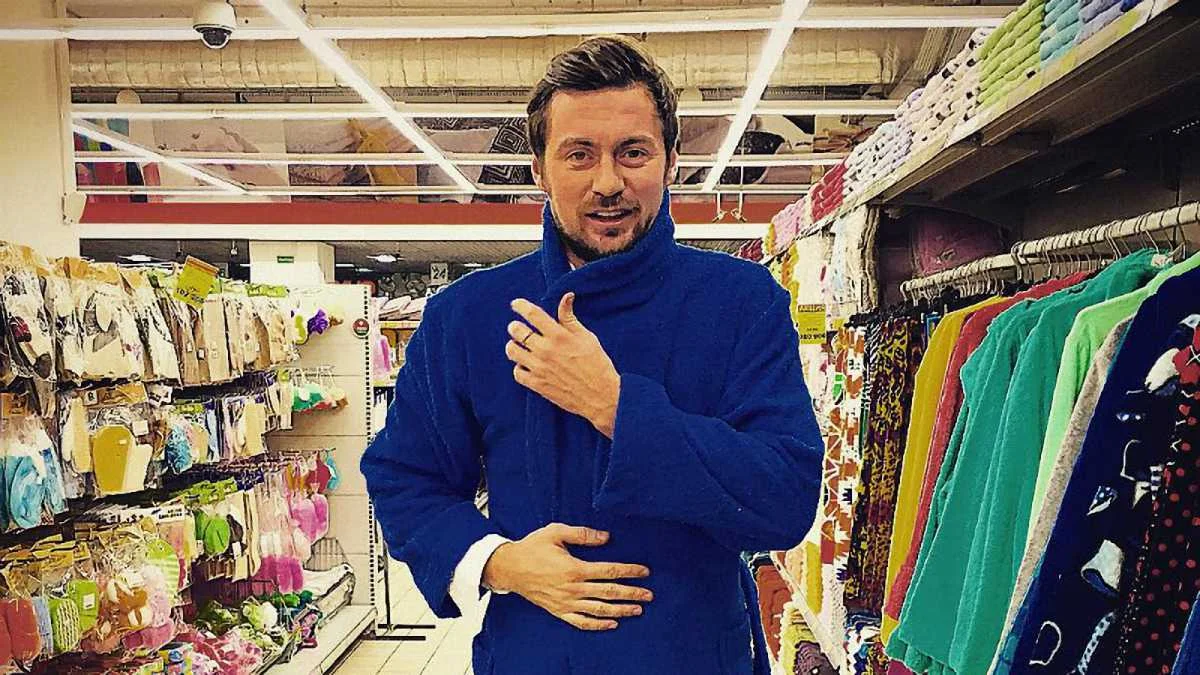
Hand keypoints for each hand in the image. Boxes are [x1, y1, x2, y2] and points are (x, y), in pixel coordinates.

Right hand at [482, 523, 652, 630]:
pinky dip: (598, 625)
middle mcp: (572, 588)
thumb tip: (606, 537)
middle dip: (632, 593)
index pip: (609, 571)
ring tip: (637, 610)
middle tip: (649, 595)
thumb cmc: (532, 547)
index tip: (644, 571)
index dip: (629, 571)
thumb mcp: (555, 532)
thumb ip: (582, 534)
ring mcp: (566, 602)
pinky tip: (612, 623)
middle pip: (609, 592)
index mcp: (574, 568)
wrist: (509, 568)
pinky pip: (581, 622)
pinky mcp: (558, 611)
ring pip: (599, 610)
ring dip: (620, 610)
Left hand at [506, 294, 620, 437]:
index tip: (515, 304)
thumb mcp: (587, 337)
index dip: (520, 306)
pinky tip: (525, 365)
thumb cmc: (597, 364)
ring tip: (519, 345)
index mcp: (559, 336)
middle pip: (517, 331)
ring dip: (513, 345)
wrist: (601, 396)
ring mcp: (540, 368)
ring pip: (512, 351)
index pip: (533, 314)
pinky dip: (518, 367)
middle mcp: (546, 350)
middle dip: (515, 326)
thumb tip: (566, 296)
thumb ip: (570, 318)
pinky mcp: (537, 385)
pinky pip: (516, 372)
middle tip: (517, 327)